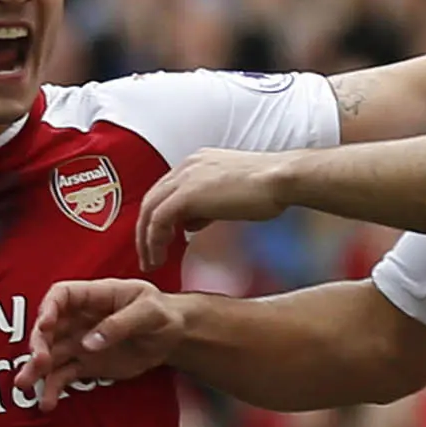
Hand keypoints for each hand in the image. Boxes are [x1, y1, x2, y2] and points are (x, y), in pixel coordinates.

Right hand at [16, 278, 186, 399]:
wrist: (173, 337)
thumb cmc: (162, 314)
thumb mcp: (149, 313)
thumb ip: (120, 324)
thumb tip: (89, 343)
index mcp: (94, 296)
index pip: (61, 295)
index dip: (48, 308)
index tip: (45, 325)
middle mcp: (79, 319)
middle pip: (48, 328)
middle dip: (38, 344)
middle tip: (38, 362)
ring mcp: (80, 343)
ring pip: (50, 355)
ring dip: (35, 369)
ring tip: (25, 386)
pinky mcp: (85, 365)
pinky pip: (63, 376)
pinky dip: (53, 389)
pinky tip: (48, 403)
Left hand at [134, 149, 293, 268]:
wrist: (281, 179)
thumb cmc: (266, 190)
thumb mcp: (228, 198)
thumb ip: (205, 209)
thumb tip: (189, 225)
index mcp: (195, 164)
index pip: (164, 192)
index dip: (157, 219)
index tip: (159, 242)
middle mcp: (185, 167)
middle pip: (151, 200)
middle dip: (144, 231)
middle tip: (147, 256)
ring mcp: (184, 177)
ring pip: (149, 211)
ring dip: (147, 240)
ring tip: (152, 262)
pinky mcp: (187, 193)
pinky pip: (159, 219)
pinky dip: (155, 240)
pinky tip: (161, 256)